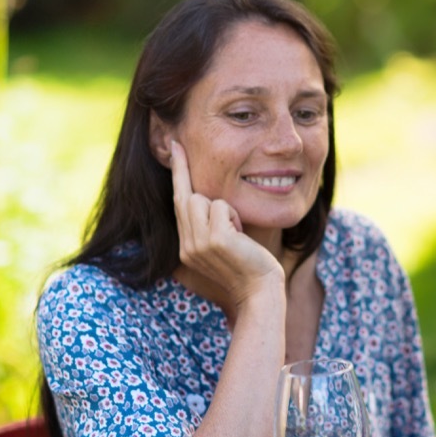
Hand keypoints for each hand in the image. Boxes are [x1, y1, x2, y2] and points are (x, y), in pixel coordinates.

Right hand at [170, 141, 282, 305]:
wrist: (260, 291)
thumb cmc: (250, 267)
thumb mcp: (225, 245)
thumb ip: (211, 226)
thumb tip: (210, 200)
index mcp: (187, 247)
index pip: (177, 204)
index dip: (177, 173)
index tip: (175, 145)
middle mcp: (187, 246)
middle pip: (185, 197)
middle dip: (190, 177)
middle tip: (191, 162)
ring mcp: (197, 244)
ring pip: (202, 199)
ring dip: (225, 209)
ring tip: (237, 231)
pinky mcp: (214, 240)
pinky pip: (222, 207)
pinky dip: (234, 216)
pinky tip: (241, 235)